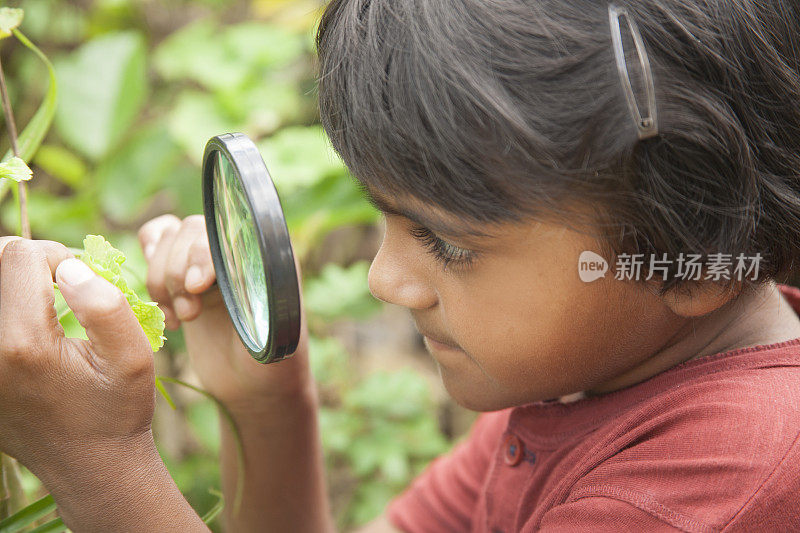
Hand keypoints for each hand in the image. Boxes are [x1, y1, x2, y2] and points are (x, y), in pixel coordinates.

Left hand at [0, 237, 156, 482]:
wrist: (89, 467)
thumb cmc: (117, 411)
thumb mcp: (133, 358)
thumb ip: (105, 306)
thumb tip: (70, 267)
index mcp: (22, 344)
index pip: (20, 255)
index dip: (58, 257)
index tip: (82, 283)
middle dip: (27, 263)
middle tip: (59, 287)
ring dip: (13, 282)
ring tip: (40, 301)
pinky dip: (7, 308)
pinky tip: (25, 325)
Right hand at [138, 215, 312, 411]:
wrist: (253, 388)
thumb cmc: (272, 364)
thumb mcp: (272, 336)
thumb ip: (256, 301)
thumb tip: (226, 269)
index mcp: (265, 254)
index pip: (225, 231)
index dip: (202, 254)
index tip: (196, 287)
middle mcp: (237, 248)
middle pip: (189, 230)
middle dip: (179, 272)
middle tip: (190, 314)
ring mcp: (207, 259)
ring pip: (166, 238)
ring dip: (162, 279)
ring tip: (182, 318)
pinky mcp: (183, 274)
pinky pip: (154, 243)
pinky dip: (149, 272)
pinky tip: (165, 313)